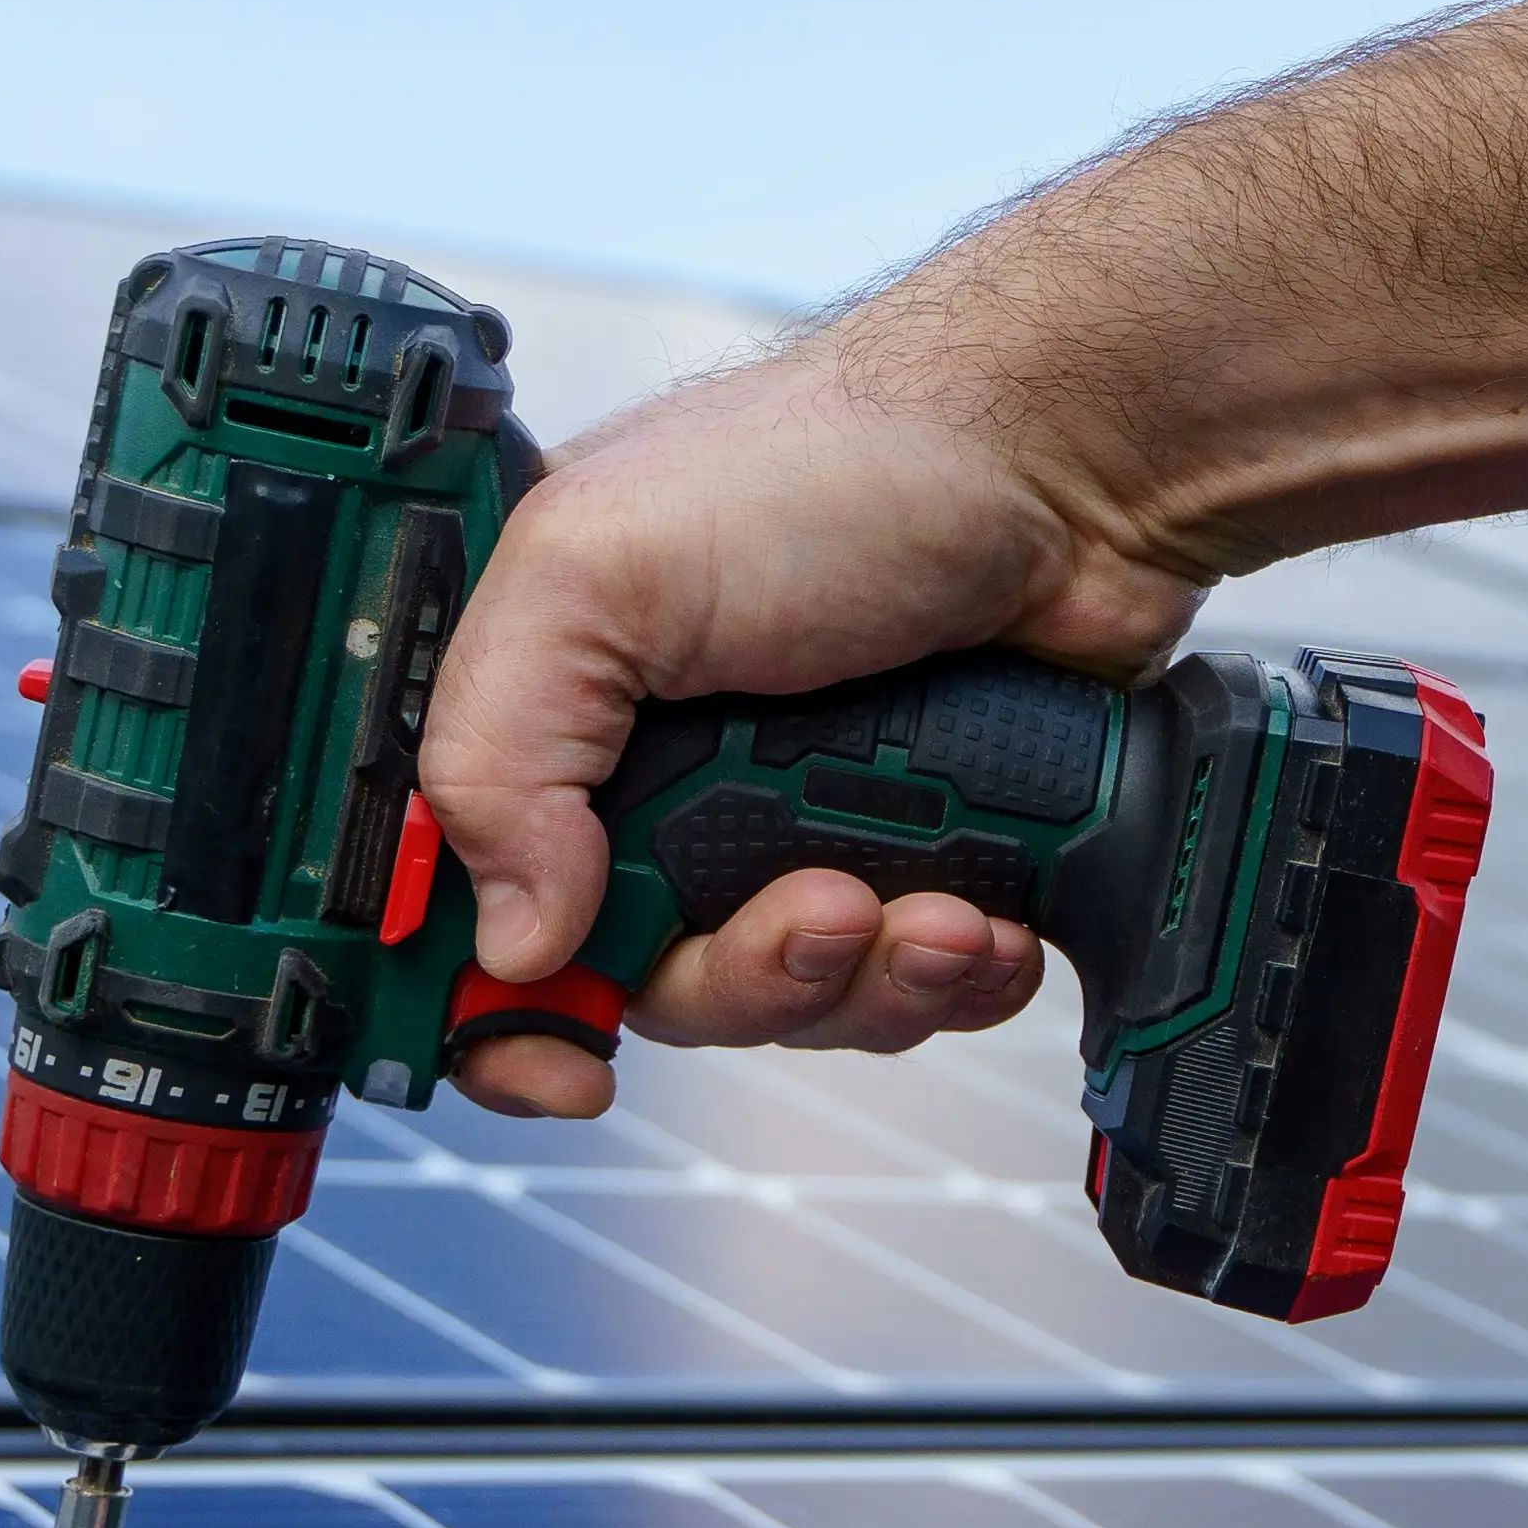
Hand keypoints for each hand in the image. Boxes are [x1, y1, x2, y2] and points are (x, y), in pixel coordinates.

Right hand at [420, 347, 1196, 1116]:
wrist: (1062, 467)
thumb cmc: (832, 466)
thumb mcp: (599, 568)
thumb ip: (501, 750)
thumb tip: (510, 939)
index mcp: (549, 714)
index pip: (465, 906)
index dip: (498, 1008)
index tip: (560, 1061)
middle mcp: (657, 782)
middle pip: (645, 988)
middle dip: (744, 979)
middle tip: (817, 912)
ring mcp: (785, 826)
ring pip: (787, 1002)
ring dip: (862, 979)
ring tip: (930, 901)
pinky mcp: (908, 857)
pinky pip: (902, 991)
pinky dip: (947, 975)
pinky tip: (985, 915)